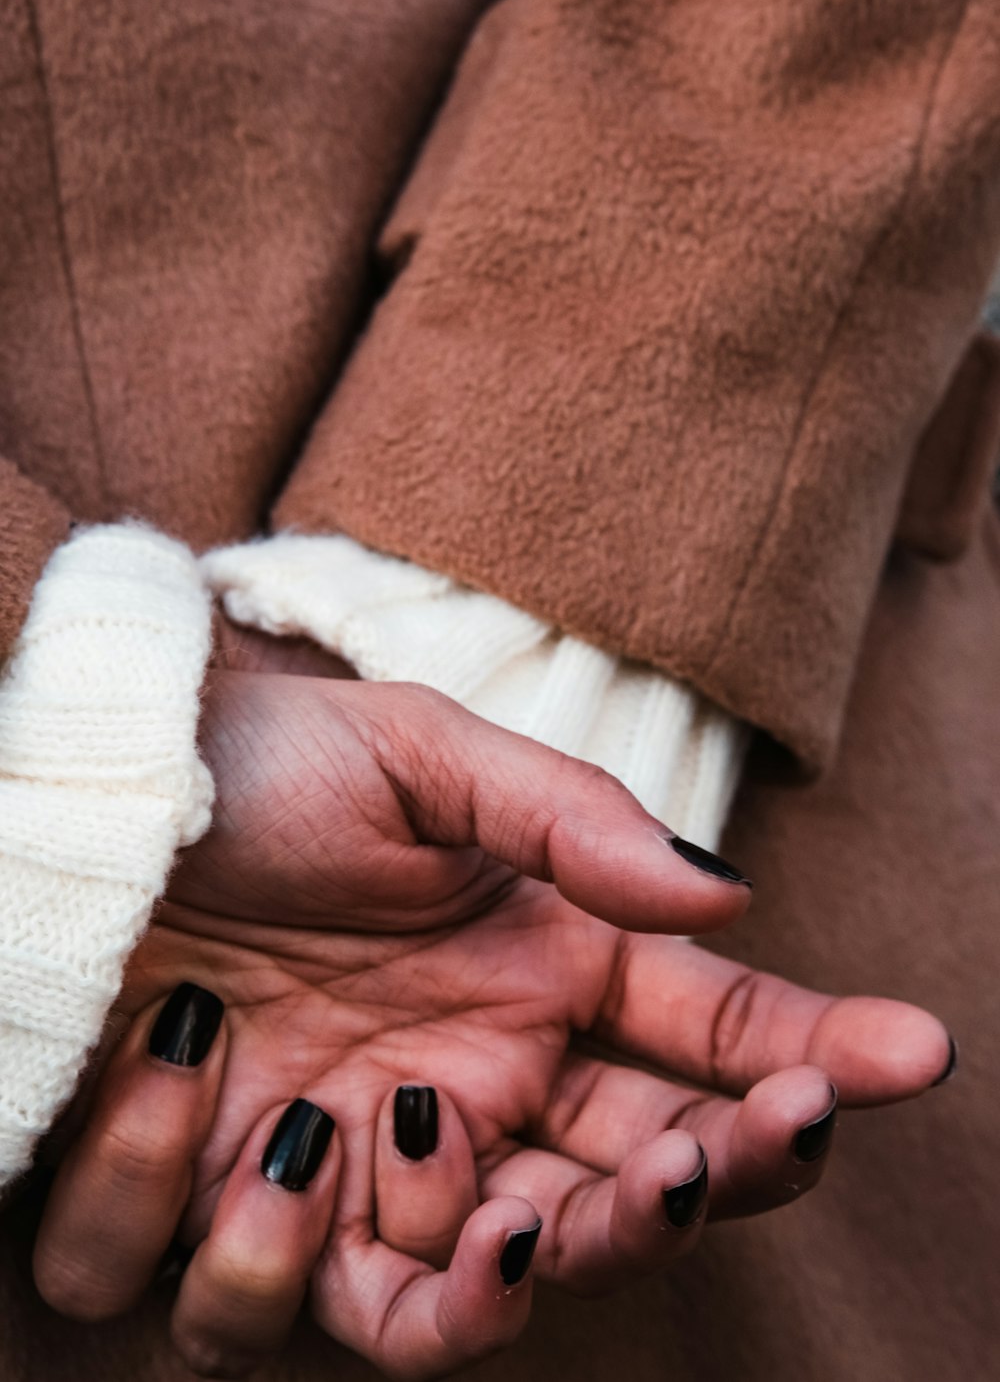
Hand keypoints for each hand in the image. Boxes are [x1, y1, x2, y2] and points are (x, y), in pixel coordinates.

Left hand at [33, 672, 952, 1378]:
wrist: (114, 787)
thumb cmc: (276, 765)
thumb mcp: (429, 759)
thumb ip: (573, 823)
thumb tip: (724, 891)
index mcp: (540, 980)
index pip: (708, 1040)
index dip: (809, 1061)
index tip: (909, 1056)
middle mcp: (466, 1095)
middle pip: (617, 1206)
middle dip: (680, 1198)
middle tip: (694, 1159)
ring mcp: (345, 1170)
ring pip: (444, 1314)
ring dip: (467, 1277)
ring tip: (397, 1127)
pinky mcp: (217, 1208)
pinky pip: (239, 1300)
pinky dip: (228, 1230)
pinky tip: (209, 1082)